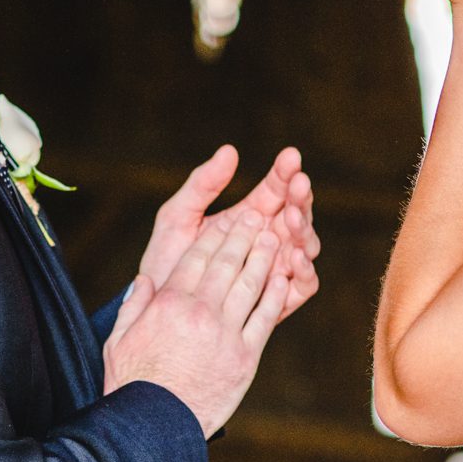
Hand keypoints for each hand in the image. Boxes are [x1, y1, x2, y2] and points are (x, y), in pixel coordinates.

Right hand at [103, 207, 289, 435]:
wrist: (154, 427)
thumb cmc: (133, 386)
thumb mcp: (118, 341)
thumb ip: (132, 307)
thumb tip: (144, 281)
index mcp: (168, 304)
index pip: (197, 258)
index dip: (215, 235)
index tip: (227, 220)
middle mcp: (199, 312)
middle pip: (227, 262)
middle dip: (244, 235)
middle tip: (258, 215)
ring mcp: (225, 333)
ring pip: (250, 284)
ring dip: (264, 257)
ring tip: (274, 237)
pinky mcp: (245, 356)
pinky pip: (265, 317)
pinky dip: (275, 295)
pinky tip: (283, 278)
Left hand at [138, 146, 320, 318]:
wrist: (157, 311)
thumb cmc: (167, 261)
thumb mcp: (178, 216)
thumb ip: (203, 184)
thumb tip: (230, 150)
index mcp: (248, 216)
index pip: (276, 189)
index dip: (285, 172)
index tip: (290, 157)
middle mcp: (268, 241)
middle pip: (296, 214)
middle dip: (300, 197)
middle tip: (299, 184)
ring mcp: (275, 269)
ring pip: (304, 246)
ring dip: (303, 229)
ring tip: (291, 217)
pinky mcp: (278, 302)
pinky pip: (303, 286)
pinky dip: (305, 270)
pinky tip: (295, 256)